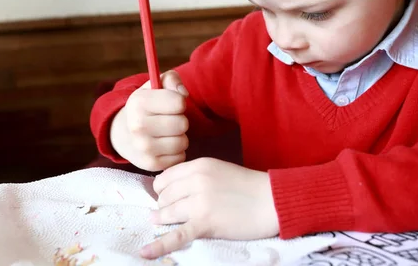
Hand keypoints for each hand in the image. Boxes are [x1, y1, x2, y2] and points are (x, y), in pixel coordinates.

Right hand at [110, 71, 189, 171]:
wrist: (123, 134)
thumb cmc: (147, 106)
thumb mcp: (154, 86)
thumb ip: (171, 79)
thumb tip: (184, 93)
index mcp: (138, 103)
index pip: (179, 102)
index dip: (179, 102)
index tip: (169, 104)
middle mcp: (138, 126)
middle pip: (183, 124)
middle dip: (180, 120)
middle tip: (168, 120)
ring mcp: (143, 148)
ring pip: (183, 142)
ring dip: (179, 137)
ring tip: (167, 133)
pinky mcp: (151, 164)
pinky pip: (180, 157)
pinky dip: (176, 152)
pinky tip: (164, 146)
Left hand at [140, 158, 279, 258]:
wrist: (271, 201)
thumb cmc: (248, 186)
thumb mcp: (220, 170)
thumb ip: (197, 176)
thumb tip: (172, 190)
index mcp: (200, 166)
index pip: (166, 177)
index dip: (162, 189)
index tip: (166, 196)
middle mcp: (196, 181)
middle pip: (164, 196)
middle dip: (164, 205)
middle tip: (171, 210)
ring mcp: (200, 203)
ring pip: (167, 212)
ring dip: (163, 218)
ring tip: (159, 221)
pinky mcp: (205, 223)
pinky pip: (177, 235)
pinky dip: (160, 245)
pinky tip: (146, 252)